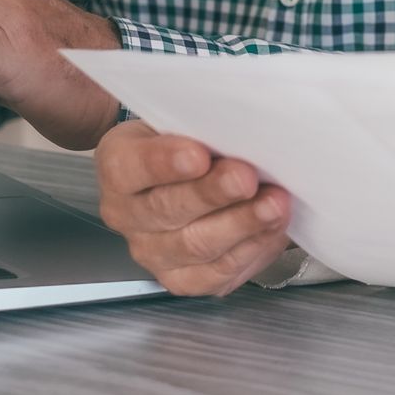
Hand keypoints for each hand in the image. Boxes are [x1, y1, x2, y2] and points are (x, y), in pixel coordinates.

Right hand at [95, 120, 291, 294]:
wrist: (185, 169)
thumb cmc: (187, 139)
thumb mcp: (183, 117)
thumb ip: (201, 122)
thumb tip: (240, 125)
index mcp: (119, 165)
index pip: (130, 167)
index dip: (164, 163)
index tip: (199, 156)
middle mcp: (127, 214)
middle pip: (168, 209)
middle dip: (213, 193)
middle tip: (247, 178)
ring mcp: (152, 251)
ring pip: (196, 245)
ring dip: (241, 224)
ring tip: (274, 205)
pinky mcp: (182, 278)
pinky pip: (216, 273)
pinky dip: (250, 249)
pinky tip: (272, 228)